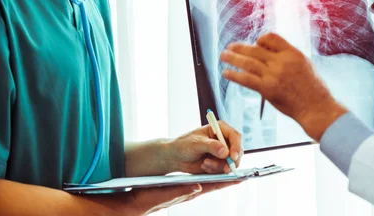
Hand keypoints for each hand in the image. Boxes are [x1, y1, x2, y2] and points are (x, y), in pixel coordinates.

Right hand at [100, 181, 239, 214]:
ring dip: (218, 175)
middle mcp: (188, 192)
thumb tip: (198, 186)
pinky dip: (206, 175)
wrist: (130, 203)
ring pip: (206, 181)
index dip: (227, 182)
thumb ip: (180, 191)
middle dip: (227, 178)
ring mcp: (184, 190)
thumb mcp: (162, 194)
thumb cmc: (145, 199)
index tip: (242, 178)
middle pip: (213, 183)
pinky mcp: (178, 188)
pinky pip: (196, 180)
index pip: (212, 186)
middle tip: (243, 173)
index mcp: (187, 193)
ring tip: (231, 170)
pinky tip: (210, 171)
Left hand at [168, 123, 242, 174]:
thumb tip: (225, 151)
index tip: (232, 157)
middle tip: (225, 169)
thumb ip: (211, 146)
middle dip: (231, 161)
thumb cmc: (184, 145)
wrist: (175, 157)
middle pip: (237, 150)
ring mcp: (222, 152)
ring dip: (219, 166)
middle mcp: (224, 140)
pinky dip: (215, 170)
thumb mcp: (196, 144)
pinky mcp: (219, 163)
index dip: (236, 146)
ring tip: (204, 164)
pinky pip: (224, 169)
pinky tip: (204, 167)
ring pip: (231, 162)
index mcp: (220, 129)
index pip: (235, 136)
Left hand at [220, 32, 347, 141]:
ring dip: (233, 58)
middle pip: (255, 49)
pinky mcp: (267, 89)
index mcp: (293, 53)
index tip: (254, 44)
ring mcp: (274, 74)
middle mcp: (282, 61)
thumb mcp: (305, 65)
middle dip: (240, 47)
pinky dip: (234, 74)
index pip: (271, 38)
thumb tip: (271, 56)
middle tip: (230, 47)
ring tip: (224, 56)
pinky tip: (227, 73)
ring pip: (248, 62)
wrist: (316, 108)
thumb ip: (289, 58)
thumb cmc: (313, 89)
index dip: (260, 39)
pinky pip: (246, 79)